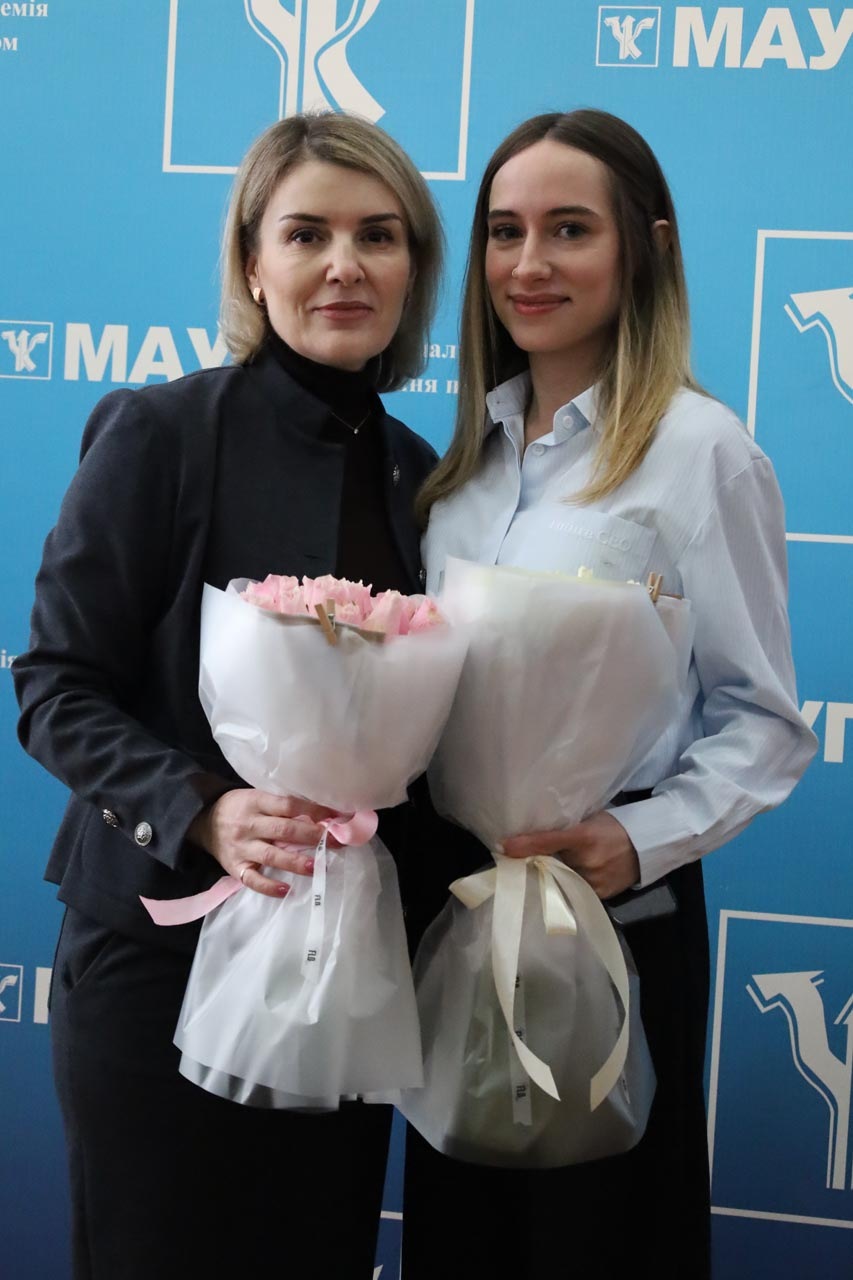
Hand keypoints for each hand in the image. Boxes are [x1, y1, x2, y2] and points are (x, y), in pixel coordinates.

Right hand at [188, 789, 338, 898]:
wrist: (203, 821)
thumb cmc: (240, 807)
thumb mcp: (257, 797)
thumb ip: (281, 806)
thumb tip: (322, 815)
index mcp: (256, 802)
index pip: (288, 805)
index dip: (313, 811)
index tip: (335, 817)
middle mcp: (249, 825)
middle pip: (284, 831)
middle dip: (312, 837)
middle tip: (336, 842)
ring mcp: (241, 848)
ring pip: (271, 856)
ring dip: (296, 862)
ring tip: (317, 866)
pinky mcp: (235, 868)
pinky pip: (252, 880)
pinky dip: (269, 887)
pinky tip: (287, 890)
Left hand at [500, 811, 639, 899]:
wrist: (648, 845)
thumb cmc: (613, 828)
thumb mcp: (588, 820)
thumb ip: (561, 829)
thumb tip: (527, 836)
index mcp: (584, 834)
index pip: (548, 840)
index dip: (525, 844)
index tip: (503, 847)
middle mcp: (588, 860)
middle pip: (551, 866)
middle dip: (537, 865)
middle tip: (519, 864)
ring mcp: (595, 881)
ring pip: (562, 882)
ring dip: (552, 880)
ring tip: (543, 876)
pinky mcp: (601, 896)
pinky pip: (575, 895)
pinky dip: (568, 890)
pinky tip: (565, 886)